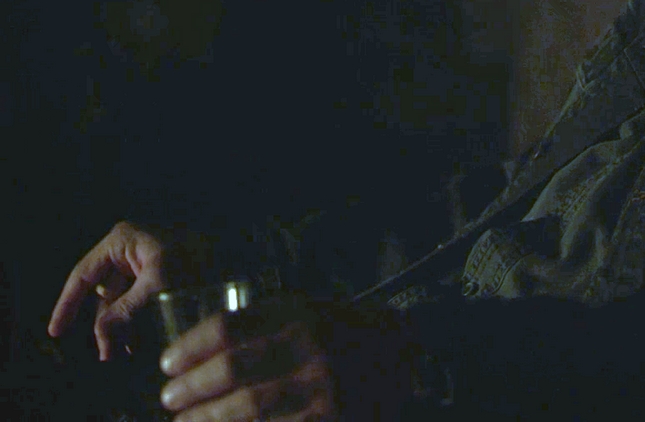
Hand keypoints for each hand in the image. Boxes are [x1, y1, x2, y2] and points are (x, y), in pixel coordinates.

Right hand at [47, 221, 204, 359]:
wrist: (237, 248)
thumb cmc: (197, 257)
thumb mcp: (158, 284)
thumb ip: (126, 311)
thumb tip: (101, 338)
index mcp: (121, 241)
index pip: (83, 275)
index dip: (67, 305)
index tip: (56, 332)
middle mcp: (127, 248)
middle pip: (103, 292)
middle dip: (104, 324)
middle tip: (107, 354)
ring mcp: (143, 259)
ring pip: (121, 299)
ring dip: (121, 326)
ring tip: (125, 352)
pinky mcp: (158, 271)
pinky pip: (138, 298)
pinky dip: (136, 319)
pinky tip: (139, 340)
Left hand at [158, 297, 416, 421]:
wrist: (401, 352)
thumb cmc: (340, 330)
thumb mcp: (306, 309)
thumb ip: (261, 322)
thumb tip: (196, 347)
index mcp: (298, 314)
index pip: (228, 327)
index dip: (190, 347)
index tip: (167, 363)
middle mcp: (309, 347)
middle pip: (232, 368)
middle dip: (190, 387)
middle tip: (168, 397)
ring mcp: (320, 386)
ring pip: (247, 406)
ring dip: (206, 417)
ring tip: (184, 421)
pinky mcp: (328, 417)